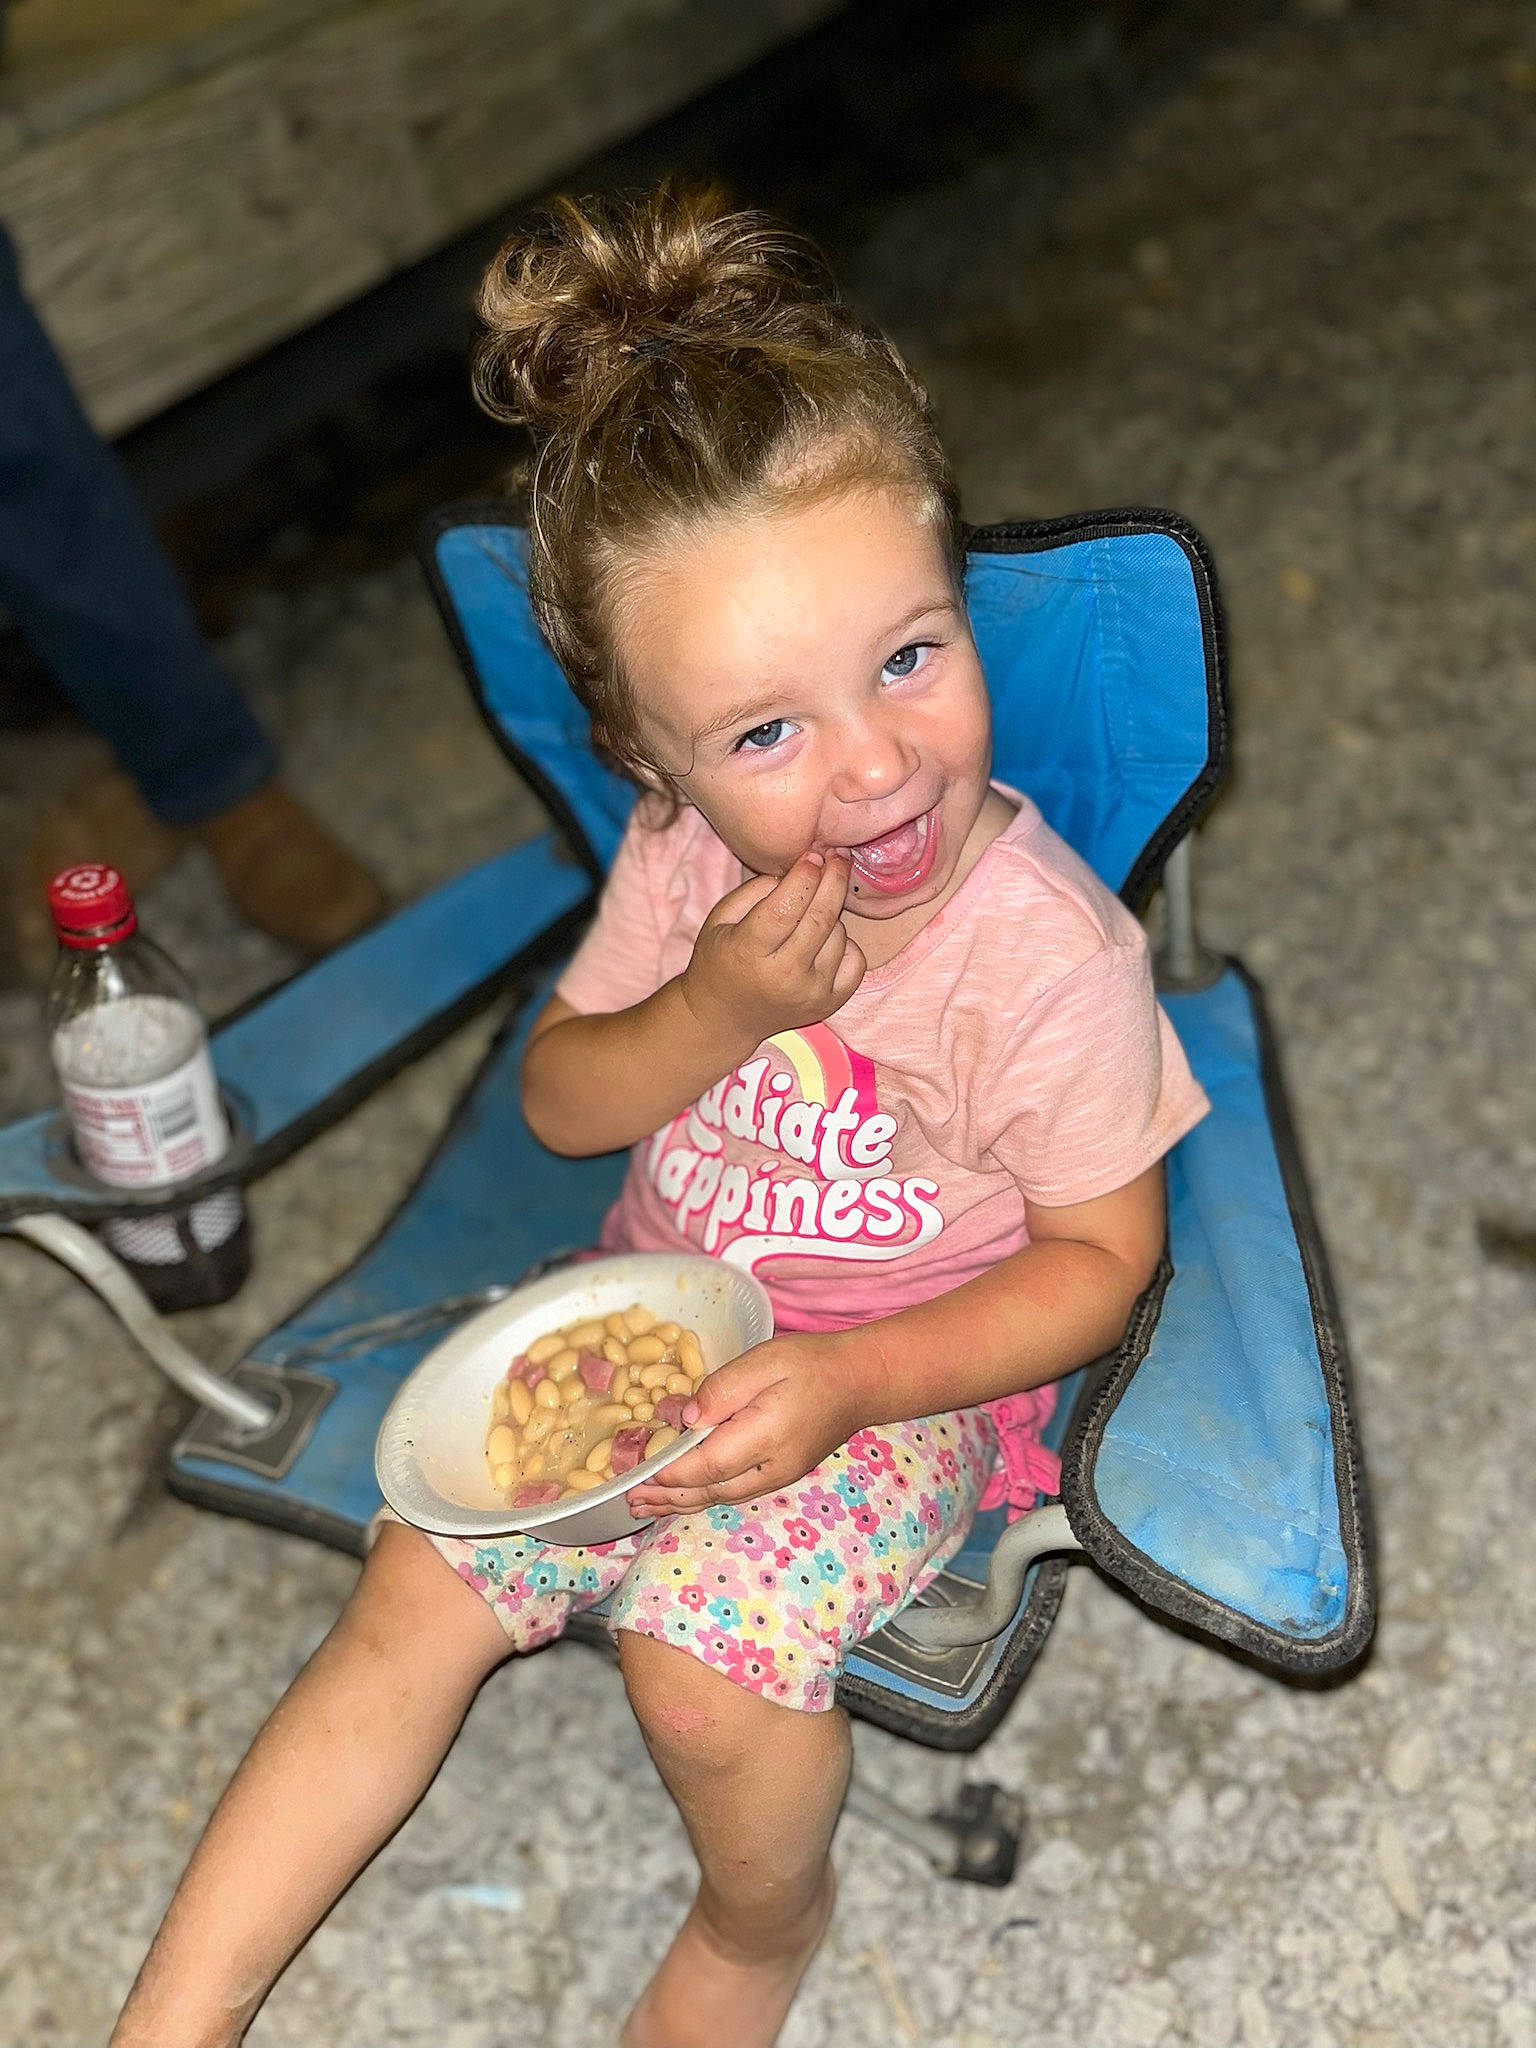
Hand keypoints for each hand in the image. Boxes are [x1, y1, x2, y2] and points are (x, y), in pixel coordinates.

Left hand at [625, 1332, 864, 1515]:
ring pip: (720, 1496)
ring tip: (645, 1506)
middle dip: (666, 1496)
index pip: (706, 1465)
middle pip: (709, 1490)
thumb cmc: (811, 1364)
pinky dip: (702, 1496)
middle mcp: (770, 1467)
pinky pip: (733, 1492)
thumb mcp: (764, 1360)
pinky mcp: (779, 1474)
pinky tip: (685, 1495)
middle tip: (628, 1499)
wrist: (859, 1382)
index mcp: (765, 1436)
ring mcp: (777, 1475)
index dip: (668, 1472)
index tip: (636, 1473)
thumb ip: (723, 1389)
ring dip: (681, 1503)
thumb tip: (686, 1417)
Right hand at [680, 852, 865, 1051]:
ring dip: (830, 916)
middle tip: (837, 857)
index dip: (804, 876)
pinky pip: (856, 961)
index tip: (811, 855)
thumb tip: (800, 870)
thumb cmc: (721, 959)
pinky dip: (846, 945)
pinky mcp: (829, 1004)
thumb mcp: (720, 919)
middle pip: (821, 918)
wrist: (724, 1018)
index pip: (786, 908)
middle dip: (833, 879)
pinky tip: (826, 942)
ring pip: (839, 935)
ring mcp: (811, 994)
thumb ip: (754, 890)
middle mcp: (784, 976)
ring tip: (810, 915)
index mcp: (749, 952)